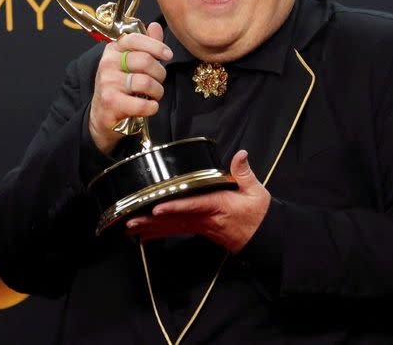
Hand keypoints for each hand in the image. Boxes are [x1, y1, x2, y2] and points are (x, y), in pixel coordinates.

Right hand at [88, 22, 172, 153]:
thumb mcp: (130, 64)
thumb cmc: (120, 86)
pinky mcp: (111, 102)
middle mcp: (107, 63)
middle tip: (159, 81)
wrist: (101, 116)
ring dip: (157, 91)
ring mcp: (108, 83)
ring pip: (146, 82)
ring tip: (154, 95)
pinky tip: (149, 107)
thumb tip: (156, 26)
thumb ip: (145, 46)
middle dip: (160, 73)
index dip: (155, 46)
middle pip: (145, 61)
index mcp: (113, 50)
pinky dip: (152, 107)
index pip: (135, 39)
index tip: (167, 55)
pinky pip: (142, 104)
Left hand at [125, 150, 270, 252]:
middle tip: (130, 222)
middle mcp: (205, 218)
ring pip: (172, 228)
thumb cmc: (257, 213)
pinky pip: (175, 231)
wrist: (262, 237)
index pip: (193, 205)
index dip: (174, 206)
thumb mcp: (256, 191)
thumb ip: (244, 173)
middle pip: (174, 220)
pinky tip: (143, 236)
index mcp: (217, 205)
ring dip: (150, 228)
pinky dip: (158, 233)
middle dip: (151, 222)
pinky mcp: (198, 230)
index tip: (157, 208)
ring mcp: (200, 226)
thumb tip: (241, 155)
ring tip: (129, 228)